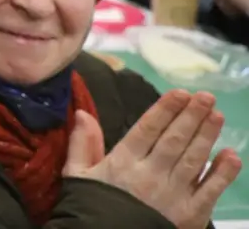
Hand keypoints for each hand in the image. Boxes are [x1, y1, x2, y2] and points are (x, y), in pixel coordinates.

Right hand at [64, 90, 241, 228]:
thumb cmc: (91, 210)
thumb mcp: (77, 177)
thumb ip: (81, 145)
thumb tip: (83, 113)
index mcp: (122, 163)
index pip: (147, 129)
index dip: (165, 109)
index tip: (180, 93)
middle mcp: (150, 175)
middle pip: (175, 140)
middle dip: (192, 116)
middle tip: (206, 97)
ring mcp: (173, 195)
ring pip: (194, 159)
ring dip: (208, 136)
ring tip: (217, 116)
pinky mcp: (190, 215)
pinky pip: (210, 190)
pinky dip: (223, 173)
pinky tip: (230, 156)